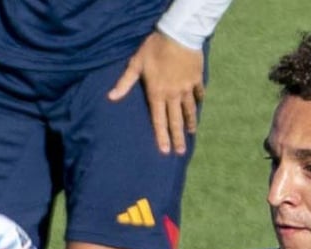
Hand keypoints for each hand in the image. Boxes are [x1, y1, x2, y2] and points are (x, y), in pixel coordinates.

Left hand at [107, 31, 204, 154]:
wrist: (179, 34)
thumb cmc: (154, 48)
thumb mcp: (136, 64)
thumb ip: (125, 82)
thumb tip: (111, 97)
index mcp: (157, 93)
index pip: (159, 120)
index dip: (161, 136)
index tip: (164, 151)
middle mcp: (173, 95)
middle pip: (176, 120)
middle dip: (178, 138)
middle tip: (181, 152)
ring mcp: (186, 88)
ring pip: (189, 110)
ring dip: (190, 123)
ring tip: (192, 134)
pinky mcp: (196, 79)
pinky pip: (198, 93)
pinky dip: (199, 101)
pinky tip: (200, 106)